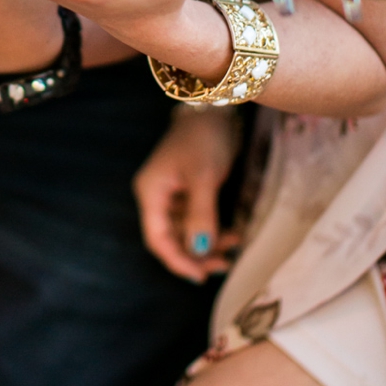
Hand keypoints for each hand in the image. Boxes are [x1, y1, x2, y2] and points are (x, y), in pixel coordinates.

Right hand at [133, 107, 241, 282]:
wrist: (215, 109)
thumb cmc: (204, 139)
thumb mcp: (203, 177)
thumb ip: (200, 216)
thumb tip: (199, 251)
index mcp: (151, 192)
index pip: (157, 238)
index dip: (176, 260)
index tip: (199, 275)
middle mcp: (158, 196)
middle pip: (171, 238)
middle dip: (196, 254)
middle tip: (222, 265)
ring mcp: (173, 194)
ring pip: (186, 232)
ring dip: (208, 243)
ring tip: (234, 246)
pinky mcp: (189, 191)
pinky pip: (197, 220)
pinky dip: (213, 230)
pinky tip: (233, 234)